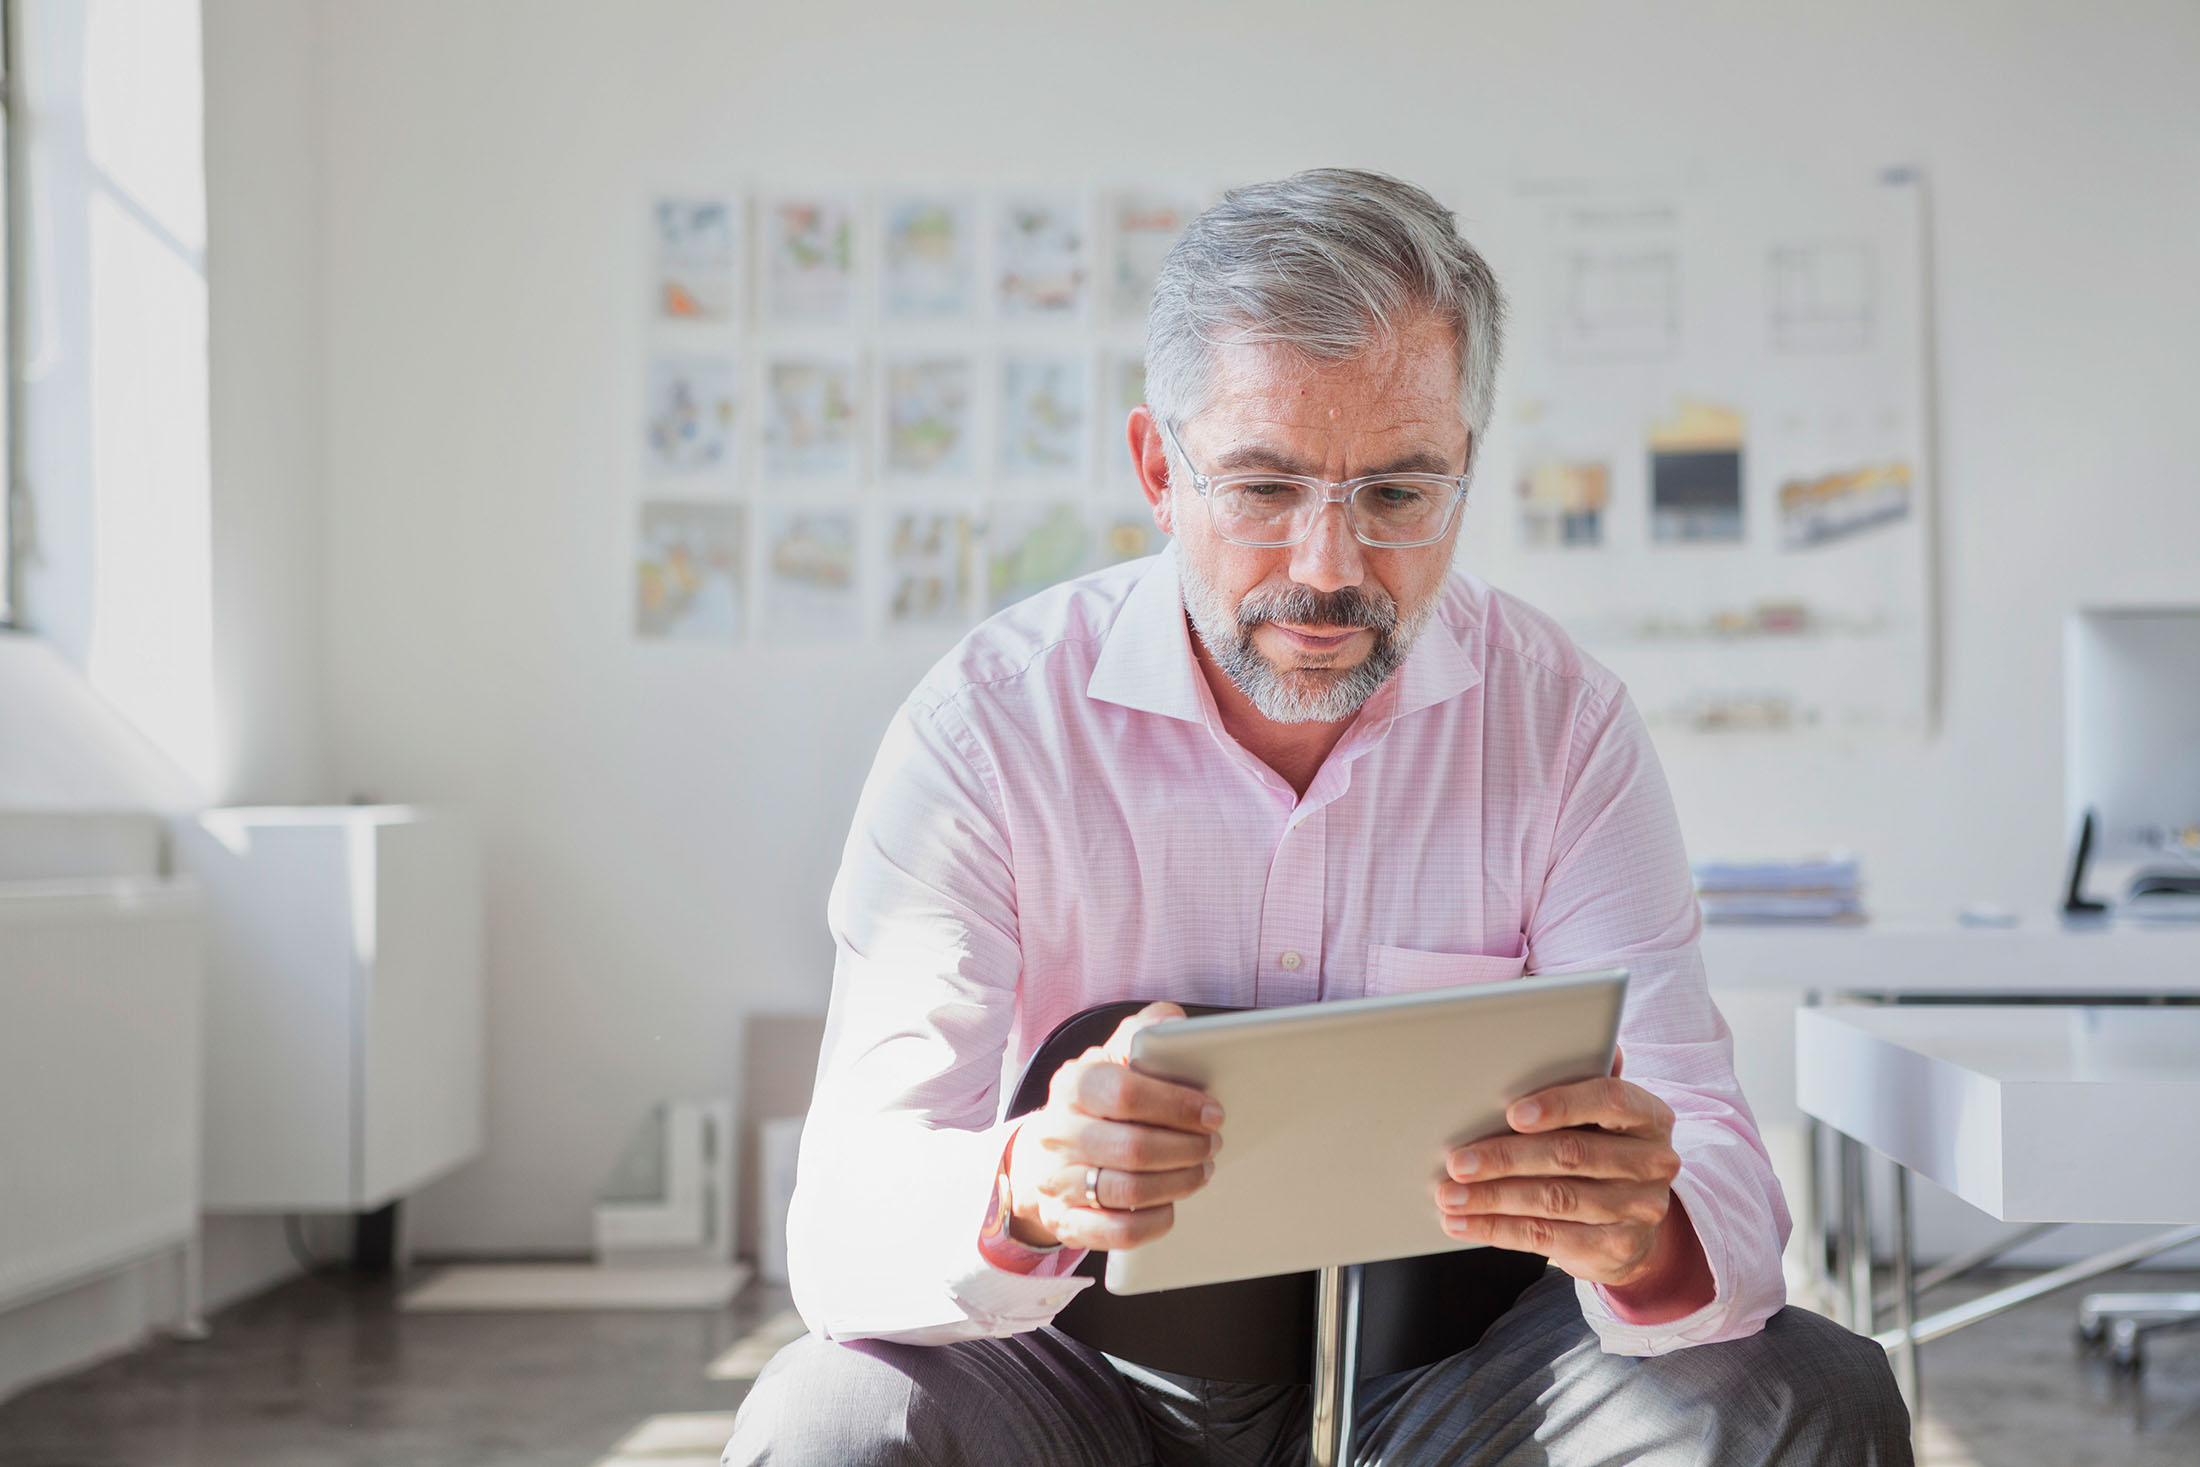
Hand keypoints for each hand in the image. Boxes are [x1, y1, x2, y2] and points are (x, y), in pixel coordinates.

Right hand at [1006, 1002, 1223, 1250]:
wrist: (1046, 1151)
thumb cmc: (1097, 1099)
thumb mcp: (1116, 1054)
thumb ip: (1147, 1029)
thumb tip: (1175, 1025)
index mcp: (1073, 1084)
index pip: (1125, 1094)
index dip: (1177, 1106)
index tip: (1213, 1112)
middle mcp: (1058, 1133)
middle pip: (1132, 1148)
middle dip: (1185, 1148)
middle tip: (1213, 1144)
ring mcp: (1057, 1181)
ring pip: (1127, 1192)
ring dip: (1178, 1183)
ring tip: (1201, 1169)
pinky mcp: (1066, 1222)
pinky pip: (1117, 1233)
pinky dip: (1154, 1220)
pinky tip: (1172, 1204)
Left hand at [1434, 1053, 1682, 1288]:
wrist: (1631, 1225)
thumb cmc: (1599, 1148)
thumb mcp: (1598, 1115)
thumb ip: (1579, 1078)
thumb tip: (1567, 1030)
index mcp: (1649, 1115)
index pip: (1610, 1099)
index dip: (1561, 1104)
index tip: (1512, 1113)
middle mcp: (1654, 1162)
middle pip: (1571, 1155)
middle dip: (1505, 1157)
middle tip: (1456, 1161)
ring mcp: (1640, 1209)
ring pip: (1553, 1200)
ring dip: (1492, 1197)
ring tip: (1449, 1195)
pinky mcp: (1618, 1249)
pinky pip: (1548, 1237)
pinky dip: (1498, 1229)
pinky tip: (1464, 1223)